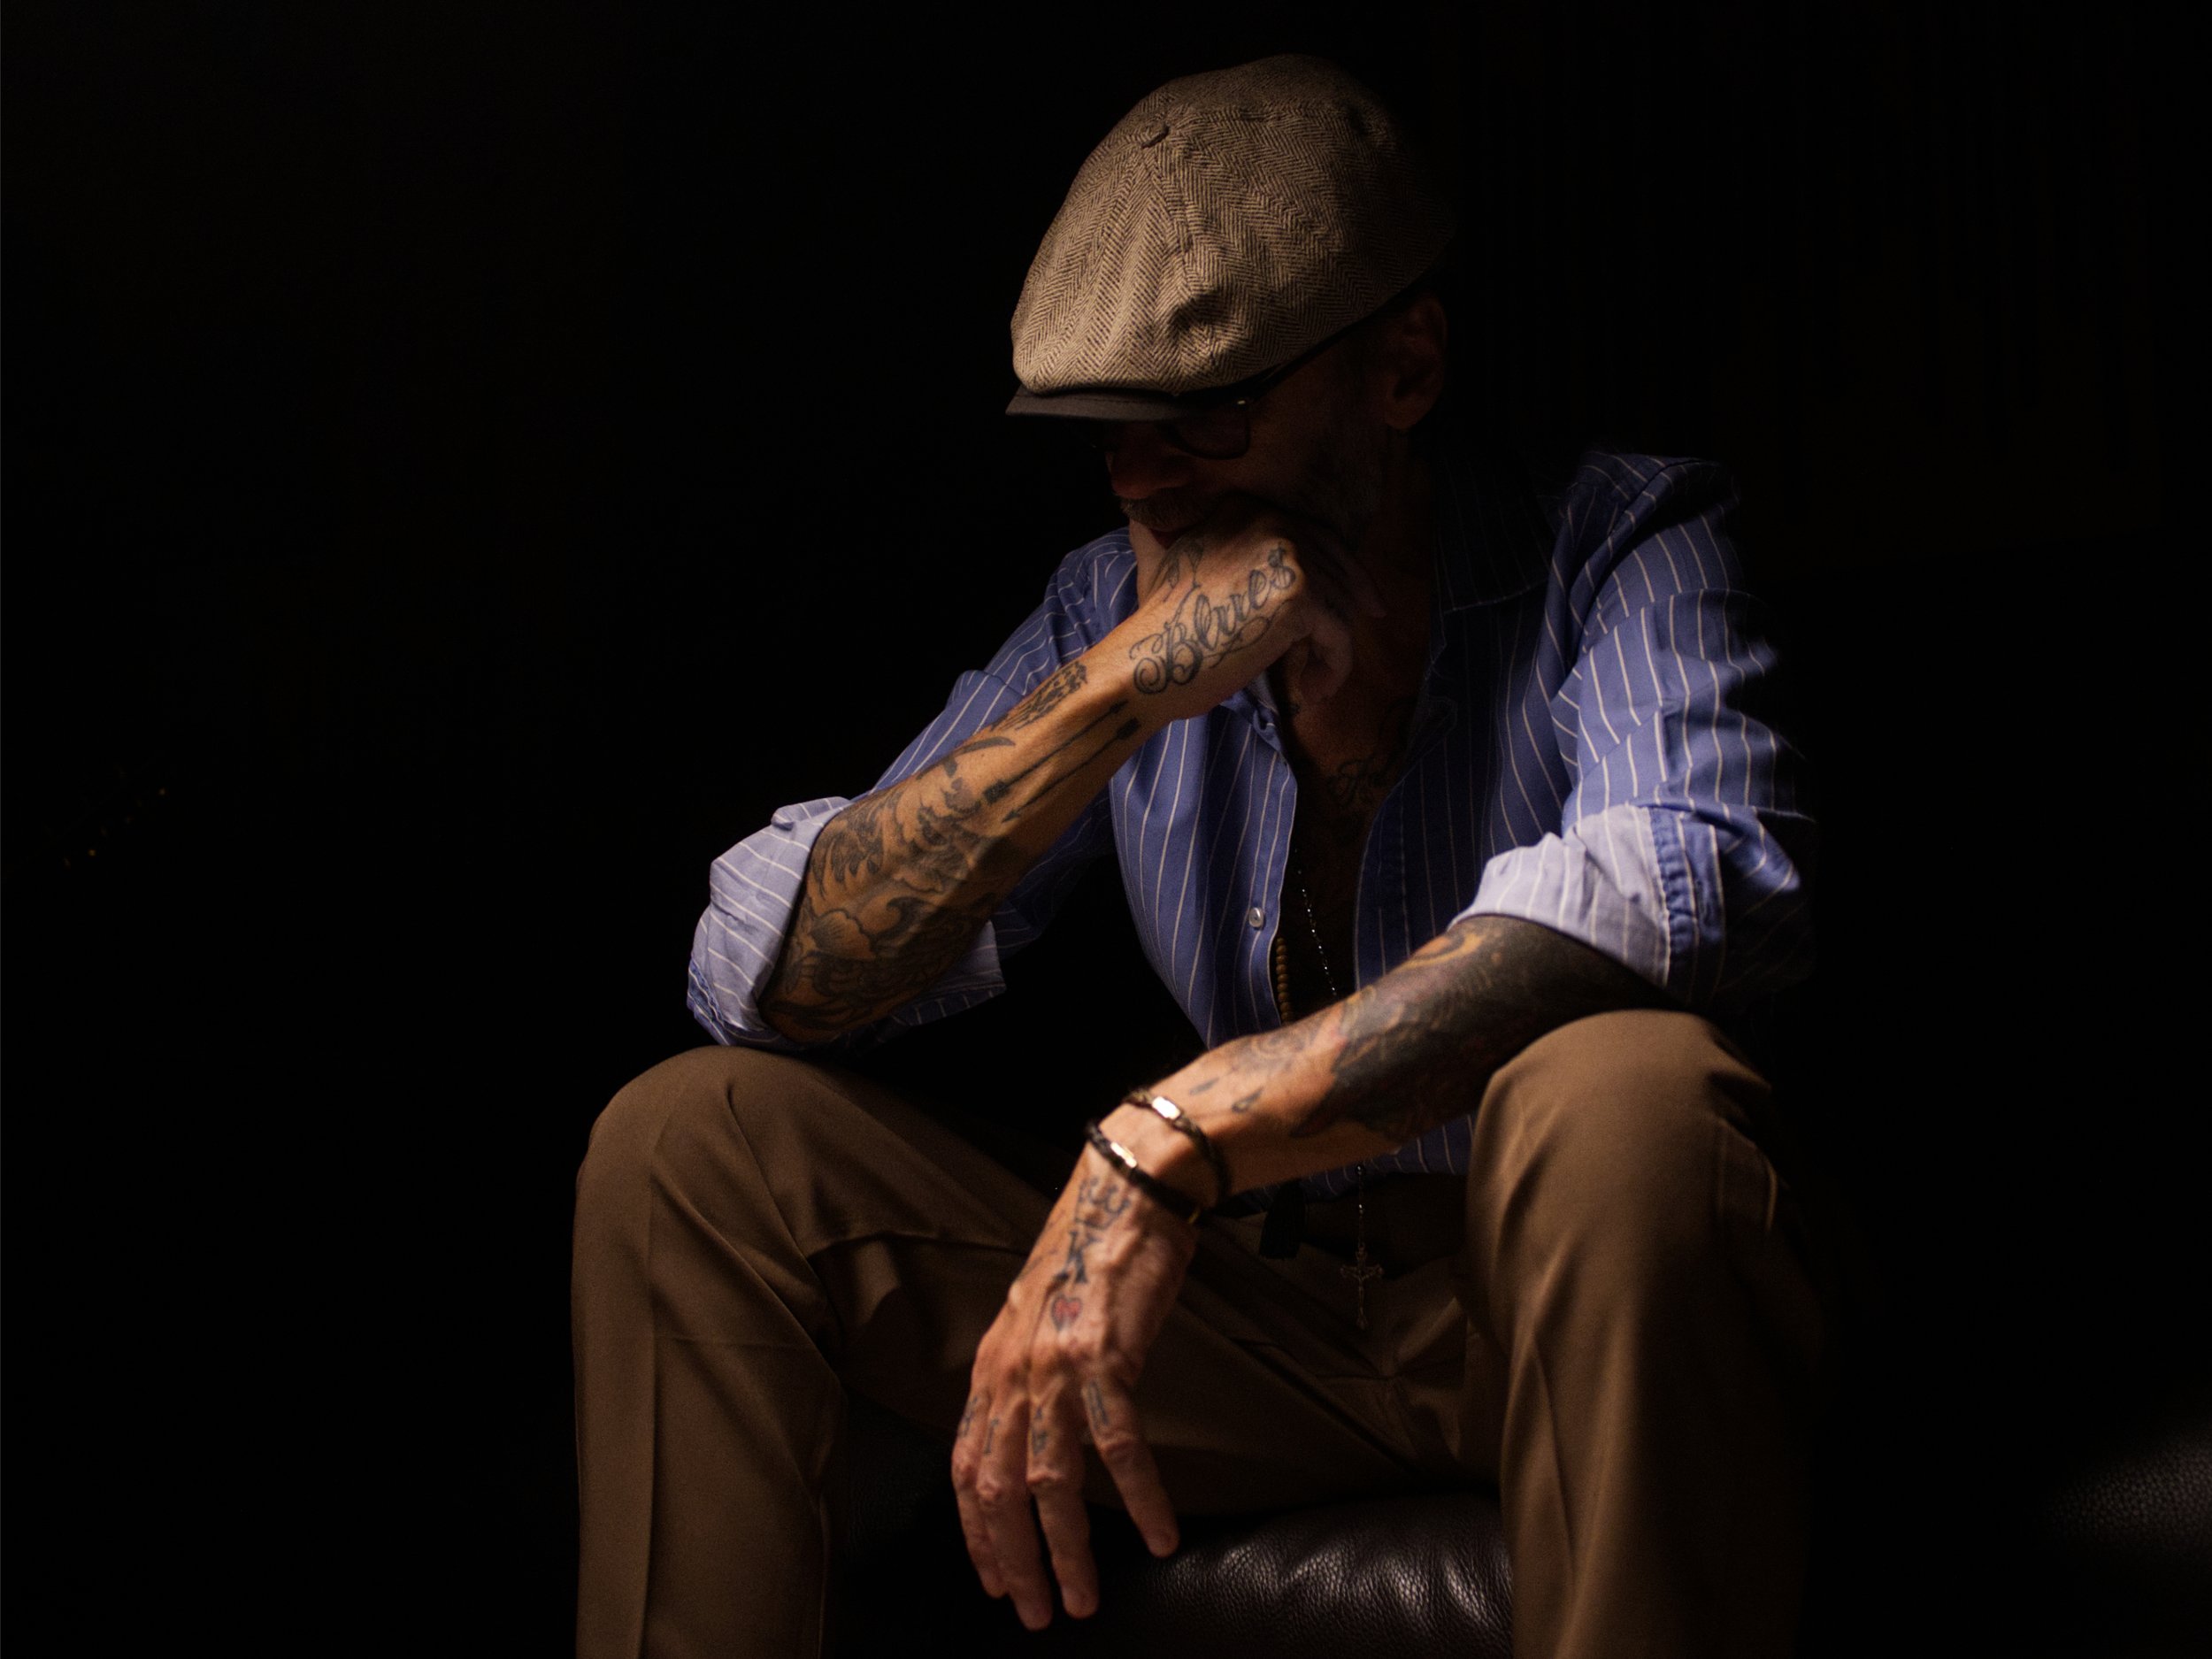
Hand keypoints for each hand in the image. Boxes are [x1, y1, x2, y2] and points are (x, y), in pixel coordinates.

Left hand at [951, 1139, 1199, 1627]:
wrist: (1127, 1193)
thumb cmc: (1090, 1254)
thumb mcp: (1037, 1319)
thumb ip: (1026, 1375)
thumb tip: (1032, 1431)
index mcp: (991, 1368)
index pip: (967, 1468)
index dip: (977, 1533)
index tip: (996, 1582)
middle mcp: (1012, 1374)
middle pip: (1000, 1490)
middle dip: (1016, 1561)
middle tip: (1039, 1613)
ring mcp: (1055, 1369)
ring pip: (1052, 1484)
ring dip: (1069, 1550)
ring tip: (1086, 1598)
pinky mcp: (1105, 1359)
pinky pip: (1120, 1447)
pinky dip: (1140, 1498)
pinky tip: (1160, 1534)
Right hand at [1121, 495, 1387, 720]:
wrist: (1149, 661)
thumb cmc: (1164, 631)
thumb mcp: (1193, 567)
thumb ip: (1238, 555)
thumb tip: (1294, 574)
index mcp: (1246, 509)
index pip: (1314, 535)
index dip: (1343, 566)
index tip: (1361, 595)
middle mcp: (1271, 521)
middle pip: (1337, 564)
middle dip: (1354, 600)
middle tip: (1370, 626)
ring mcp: (1288, 555)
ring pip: (1340, 603)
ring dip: (1333, 648)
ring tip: (1315, 682)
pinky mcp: (1301, 596)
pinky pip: (1339, 636)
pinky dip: (1334, 668)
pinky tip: (1312, 690)